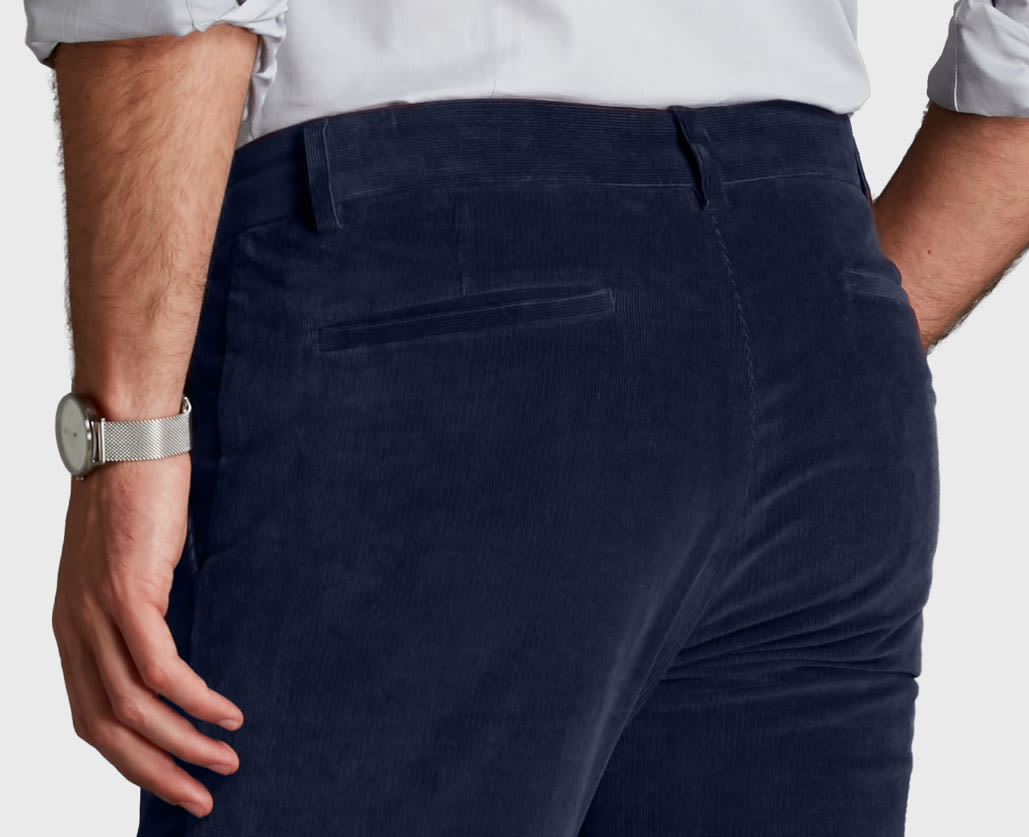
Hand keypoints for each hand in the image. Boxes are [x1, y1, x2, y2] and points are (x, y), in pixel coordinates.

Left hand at [52, 454, 243, 818]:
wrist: (126, 438)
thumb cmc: (134, 494)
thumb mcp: (125, 564)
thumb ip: (133, 609)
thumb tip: (165, 646)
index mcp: (69, 627)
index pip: (91, 716)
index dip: (130, 760)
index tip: (172, 780)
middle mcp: (73, 629)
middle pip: (108, 728)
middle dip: (156, 772)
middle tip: (200, 798)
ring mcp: (96, 614)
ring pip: (135, 708)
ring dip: (183, 745)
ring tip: (225, 763)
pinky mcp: (128, 594)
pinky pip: (162, 669)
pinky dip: (196, 700)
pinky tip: (226, 713)